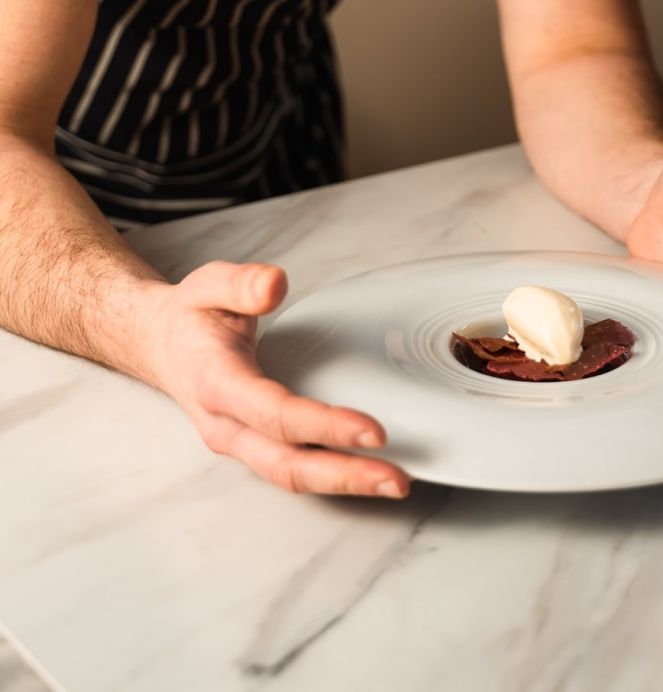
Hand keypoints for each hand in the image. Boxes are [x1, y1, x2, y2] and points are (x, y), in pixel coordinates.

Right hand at [140, 261, 410, 497]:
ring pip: (291, 475)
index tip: (372, 431)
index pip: (274, 414)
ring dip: (343, 483)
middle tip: (397, 479)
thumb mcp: (209, 285)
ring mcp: (238, 442)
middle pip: (287, 464)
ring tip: (393, 481)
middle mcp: (226, 425)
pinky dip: (330, 474)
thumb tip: (274, 284)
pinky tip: (367, 470)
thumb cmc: (190, 317)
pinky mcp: (252, 446)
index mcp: (216, 383)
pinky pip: (292, 467)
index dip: (324, 425)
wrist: (161, 344)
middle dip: (344, 476)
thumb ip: (242, 283)